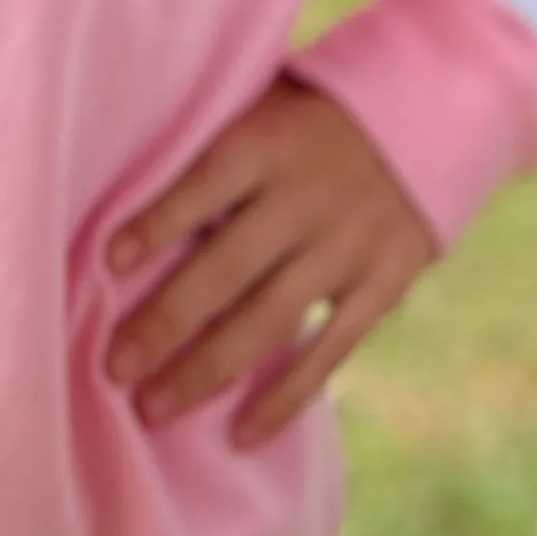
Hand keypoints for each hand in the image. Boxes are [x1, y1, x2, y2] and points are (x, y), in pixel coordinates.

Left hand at [100, 74, 434, 443]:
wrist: (428, 114)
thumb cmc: (310, 116)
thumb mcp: (264, 100)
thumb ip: (210, 138)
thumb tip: (118, 181)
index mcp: (270, 142)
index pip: (206, 184)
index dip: (159, 221)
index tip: (108, 260)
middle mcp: (307, 197)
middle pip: (230, 265)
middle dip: (167, 319)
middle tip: (114, 367)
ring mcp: (348, 246)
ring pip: (271, 318)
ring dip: (208, 368)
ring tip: (152, 409)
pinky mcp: (382, 285)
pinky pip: (329, 352)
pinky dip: (285, 397)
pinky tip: (240, 435)